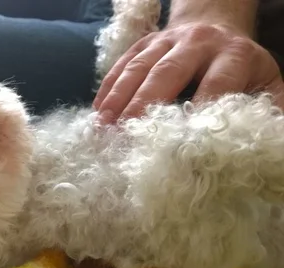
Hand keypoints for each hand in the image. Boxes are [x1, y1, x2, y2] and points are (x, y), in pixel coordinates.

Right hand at [93, 22, 283, 124]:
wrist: (215, 26)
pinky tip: (97, 111)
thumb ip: (268, 112)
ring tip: (102, 126)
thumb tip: (262, 145)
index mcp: (234, 55)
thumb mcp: (266, 84)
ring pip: (138, 68)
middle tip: (125, 134)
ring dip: (118, 98)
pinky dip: (108, 88)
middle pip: (167, 73)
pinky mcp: (144, 42)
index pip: (215, 85)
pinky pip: (121, 64)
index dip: (195, 112)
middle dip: (144, 105)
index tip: (178, 143)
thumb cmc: (241, 68)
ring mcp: (166, 40)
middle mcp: (198, 42)